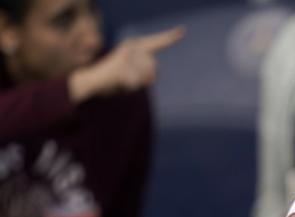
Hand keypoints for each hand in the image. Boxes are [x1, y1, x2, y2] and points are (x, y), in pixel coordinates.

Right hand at [69, 27, 183, 102]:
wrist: (91, 81)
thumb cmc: (115, 76)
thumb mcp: (134, 70)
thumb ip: (148, 70)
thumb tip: (153, 76)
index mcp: (134, 45)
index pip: (157, 42)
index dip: (170, 37)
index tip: (183, 30)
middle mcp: (131, 48)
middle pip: (154, 68)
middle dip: (147, 77)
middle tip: (129, 77)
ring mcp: (125, 59)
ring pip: (147, 77)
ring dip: (139, 84)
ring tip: (124, 79)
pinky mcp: (120, 71)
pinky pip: (135, 85)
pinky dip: (130, 89)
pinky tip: (119, 84)